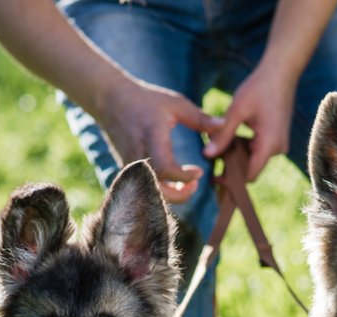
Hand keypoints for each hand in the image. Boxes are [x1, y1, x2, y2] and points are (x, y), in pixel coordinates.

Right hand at [97, 78, 224, 202]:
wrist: (112, 101)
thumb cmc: (147, 101)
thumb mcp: (175, 104)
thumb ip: (200, 118)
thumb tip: (224, 126)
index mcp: (152, 138)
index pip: (166, 168)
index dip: (185, 177)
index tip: (200, 172)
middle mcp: (139, 155)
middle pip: (157, 190)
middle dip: (180, 195)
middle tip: (196, 184)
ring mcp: (130, 165)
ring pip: (150, 194)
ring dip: (171, 196)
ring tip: (187, 186)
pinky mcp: (127, 170)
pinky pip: (144, 190)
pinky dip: (161, 193)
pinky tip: (174, 185)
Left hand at [203, 62, 296, 181]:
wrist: (281, 71)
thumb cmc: (259, 87)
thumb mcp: (237, 111)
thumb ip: (222, 135)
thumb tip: (206, 155)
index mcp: (269, 144)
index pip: (249, 175)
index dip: (231, 179)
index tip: (213, 176)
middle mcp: (278, 149)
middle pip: (251, 169)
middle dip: (232, 166)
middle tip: (211, 158)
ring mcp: (280, 144)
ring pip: (254, 159)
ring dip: (237, 155)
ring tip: (219, 145)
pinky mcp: (277, 138)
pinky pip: (259, 150)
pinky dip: (245, 147)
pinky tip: (232, 136)